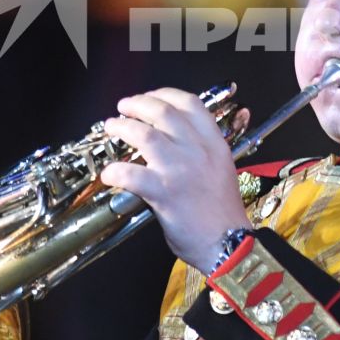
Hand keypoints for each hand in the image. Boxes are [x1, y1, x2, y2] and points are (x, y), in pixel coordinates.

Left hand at [99, 88, 247, 271]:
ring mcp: (181, 170)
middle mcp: (199, 151)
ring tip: (112, 128)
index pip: (190, 104)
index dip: (165, 94)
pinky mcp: (164, 193)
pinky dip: (115, 171)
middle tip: (123, 108)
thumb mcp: (221, 170)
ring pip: (145, 134)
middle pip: (163, 112)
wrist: (230, 245)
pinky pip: (131, 174)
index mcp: (215, 144)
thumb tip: (171, 141)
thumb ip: (200, 152)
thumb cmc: (223, 213)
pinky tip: (109, 174)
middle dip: (138, 104)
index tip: (150, 97)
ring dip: (122, 127)